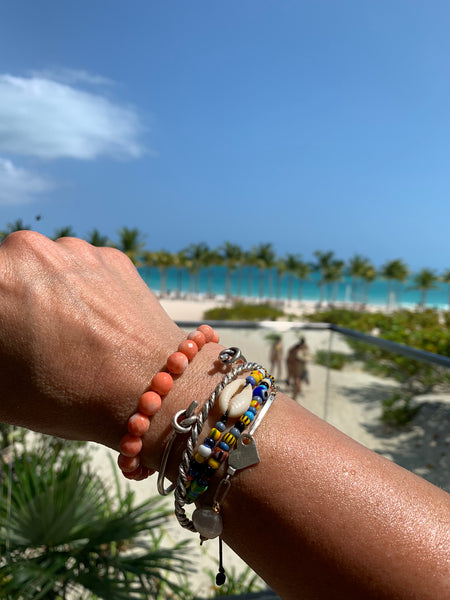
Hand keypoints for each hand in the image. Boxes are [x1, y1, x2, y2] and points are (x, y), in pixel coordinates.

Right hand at [0, 231, 183, 449]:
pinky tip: (96, 325)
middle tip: (29, 339)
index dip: (2, 322)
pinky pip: (83, 271)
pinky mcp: (111, 255)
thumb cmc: (66, 396)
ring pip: (44, 268)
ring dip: (45, 292)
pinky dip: (83, 291)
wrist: (153, 390)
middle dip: (10, 302)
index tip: (12, 337)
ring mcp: (75, 248)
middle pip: (6, 273)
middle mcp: (28, 249)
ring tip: (68, 336)